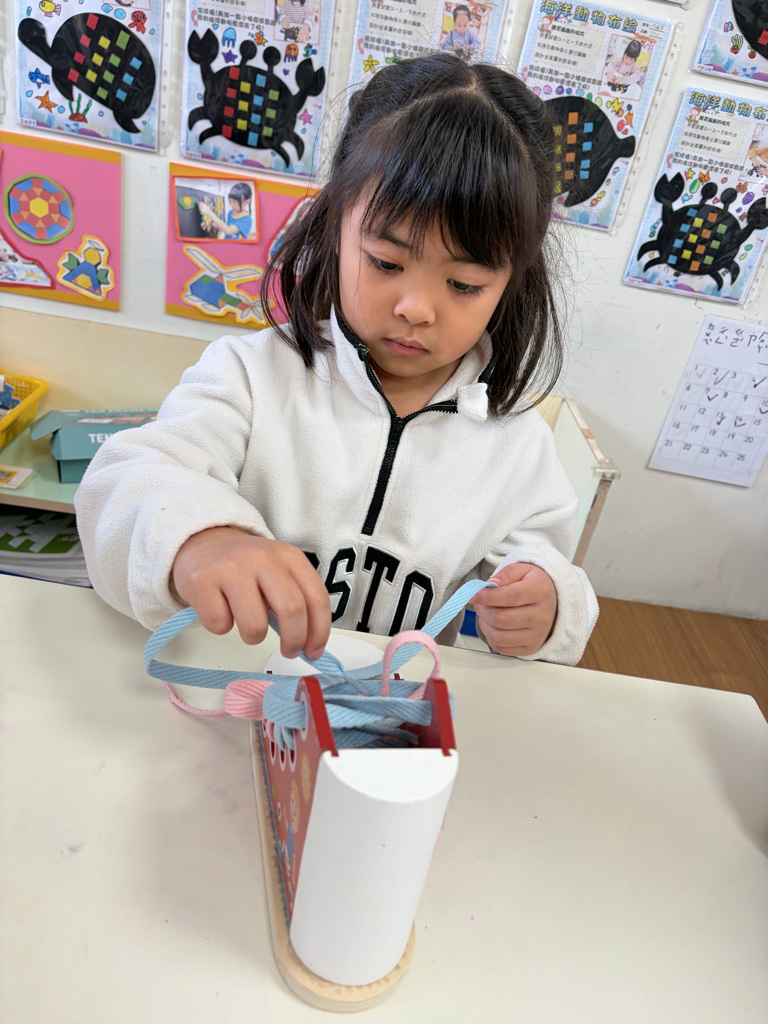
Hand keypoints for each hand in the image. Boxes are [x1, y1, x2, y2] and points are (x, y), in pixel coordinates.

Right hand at [171, 527, 330, 658]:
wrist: (203, 541)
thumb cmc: (246, 566)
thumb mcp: (278, 570)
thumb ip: (296, 598)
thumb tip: (309, 643)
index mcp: (288, 556)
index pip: (316, 598)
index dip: (319, 631)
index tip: (314, 650)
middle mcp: (263, 558)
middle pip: (291, 610)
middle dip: (294, 641)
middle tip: (288, 652)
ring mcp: (231, 568)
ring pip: (254, 626)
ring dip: (253, 636)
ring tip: (246, 622)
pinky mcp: (202, 581)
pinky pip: (220, 625)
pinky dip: (221, 626)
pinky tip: (221, 608)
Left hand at [471, 563, 556, 656]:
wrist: (551, 602)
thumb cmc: (531, 584)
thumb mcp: (521, 570)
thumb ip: (505, 574)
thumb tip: (490, 585)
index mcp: (540, 592)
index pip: (510, 597)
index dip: (487, 597)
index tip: (473, 595)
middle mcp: (542, 616)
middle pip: (502, 619)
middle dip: (483, 611)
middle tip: (479, 603)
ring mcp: (537, 635)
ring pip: (499, 636)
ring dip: (484, 625)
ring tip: (485, 614)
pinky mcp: (531, 648)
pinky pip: (501, 648)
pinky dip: (490, 637)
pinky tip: (493, 625)